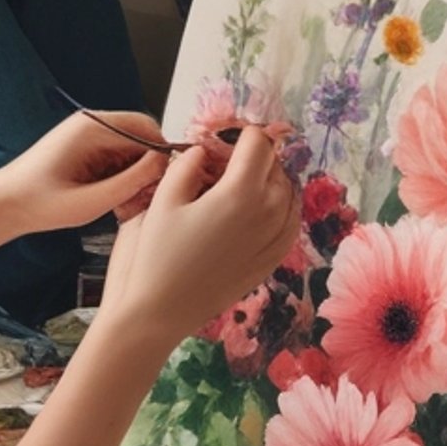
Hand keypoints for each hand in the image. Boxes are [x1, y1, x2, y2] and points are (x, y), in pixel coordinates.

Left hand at [0, 111, 168, 235]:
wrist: (6, 204)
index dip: (162, 155)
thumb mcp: (91, 201)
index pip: (146, 128)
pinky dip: (122, 176)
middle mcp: (91, 124)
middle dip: (149, 165)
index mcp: (92, 128)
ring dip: (136, 173)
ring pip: (132, 148)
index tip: (164, 183)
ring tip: (126, 202)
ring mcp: (88, 134)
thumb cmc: (39, 203)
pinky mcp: (85, 147)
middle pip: (142, 136)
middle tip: (145, 197)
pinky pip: (117, 156)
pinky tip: (113, 198)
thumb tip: (163, 164)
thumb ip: (131, 181)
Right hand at [98, 128, 299, 350]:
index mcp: (240, 192)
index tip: (227, 137)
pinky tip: (260, 211)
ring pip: (288, 193)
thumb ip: (189, 164)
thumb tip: (205, 152)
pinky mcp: (272, 261)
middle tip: (227, 162)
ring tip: (241, 185)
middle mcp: (268, 213)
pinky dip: (280, 209)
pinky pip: (290, 223)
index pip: (258, 143)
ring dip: (270, 181)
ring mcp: (274, 240)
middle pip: (275, 166)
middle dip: (254, 157)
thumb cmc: (156, 254)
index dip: (242, 134)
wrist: (160, 311)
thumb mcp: (164, 198)